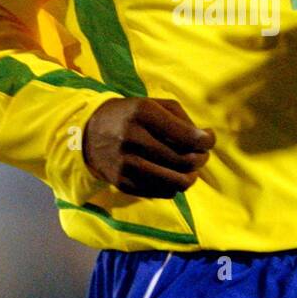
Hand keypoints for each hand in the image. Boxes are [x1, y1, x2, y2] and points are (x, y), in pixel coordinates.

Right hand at [82, 96, 215, 196]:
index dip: (206, 141)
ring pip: (177, 182)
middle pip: (184, 160)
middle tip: (201, 154)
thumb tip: (204, 139)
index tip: (208, 138)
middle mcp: (133, 139)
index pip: (187, 136)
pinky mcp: (124, 184)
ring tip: (191, 169)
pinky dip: (174, 186)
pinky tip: (172, 174)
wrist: (88, 134)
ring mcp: (126, 164)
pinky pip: (163, 193)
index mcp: (143, 114)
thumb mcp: (153, 104)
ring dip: (192, 176)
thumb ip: (181, 118)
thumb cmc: (130, 116)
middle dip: (202, 158)